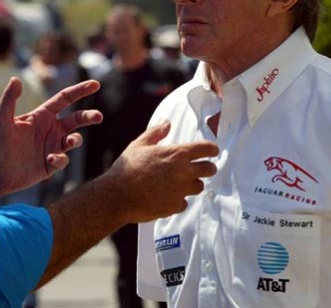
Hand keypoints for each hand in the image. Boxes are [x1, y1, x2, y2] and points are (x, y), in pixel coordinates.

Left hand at [0, 78, 102, 196]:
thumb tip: (16, 79)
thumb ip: (9, 100)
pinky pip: (63, 160)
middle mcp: (50, 129)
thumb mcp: (1, 119)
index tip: (96, 84)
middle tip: (99, 116)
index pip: (65, 99)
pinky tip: (50, 160)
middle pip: (76, 119)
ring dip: (76, 139)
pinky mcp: (51, 164)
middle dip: (89, 116)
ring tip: (70, 142)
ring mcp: (52, 147)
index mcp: (41, 116)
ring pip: (74, 139)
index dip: (80, 90)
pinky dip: (61, 159)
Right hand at [104, 121, 218, 223]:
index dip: (212, 149)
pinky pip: (183, 202)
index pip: (206, 149)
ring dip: (192, 183)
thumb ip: (156, 133)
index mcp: (177, 154)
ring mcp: (181, 191)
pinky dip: (178, 199)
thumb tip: (167, 123)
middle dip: (208, 167)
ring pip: (198, 186)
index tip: (213, 150)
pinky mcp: (175, 206)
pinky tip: (165, 195)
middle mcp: (183, 173)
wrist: (118, 195)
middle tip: (201, 167)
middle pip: (210, 169)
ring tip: (178, 182)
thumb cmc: (127, 168)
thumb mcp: (139, 144)